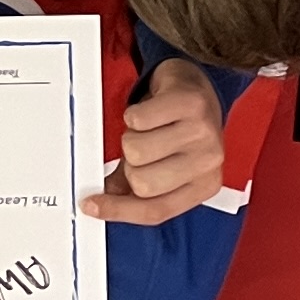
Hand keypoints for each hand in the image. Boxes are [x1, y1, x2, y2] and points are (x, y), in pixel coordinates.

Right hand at [88, 57, 225, 225]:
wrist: (198, 88)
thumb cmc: (179, 130)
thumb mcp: (163, 165)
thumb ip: (135, 188)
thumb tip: (101, 203)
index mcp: (203, 185)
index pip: (156, 211)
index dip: (119, 210)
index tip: (90, 204)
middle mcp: (209, 162)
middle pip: (142, 182)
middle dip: (130, 165)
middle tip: (140, 148)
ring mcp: (204, 132)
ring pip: (137, 150)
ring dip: (132, 137)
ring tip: (147, 129)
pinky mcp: (192, 104)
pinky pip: (139, 120)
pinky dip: (134, 115)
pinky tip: (150, 112)